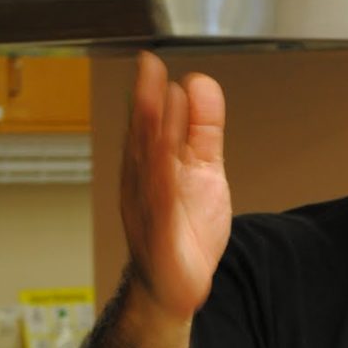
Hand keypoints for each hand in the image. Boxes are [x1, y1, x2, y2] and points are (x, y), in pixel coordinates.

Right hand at [120, 51, 231, 320]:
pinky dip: (162, 186)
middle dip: (145, 105)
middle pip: (144, 140)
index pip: (150, 123)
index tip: (153, 63)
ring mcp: (149, 211)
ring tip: (153, 102)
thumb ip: (203, 130)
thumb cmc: (184, 227)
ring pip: (148, 169)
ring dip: (149, 135)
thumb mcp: (203, 169)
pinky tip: (165, 165)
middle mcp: (145, 184)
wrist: (177, 284)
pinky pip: (160, 209)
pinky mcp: (161, 239)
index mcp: (153, 165)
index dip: (149, 93)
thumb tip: (200, 85)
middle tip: (149, 70)